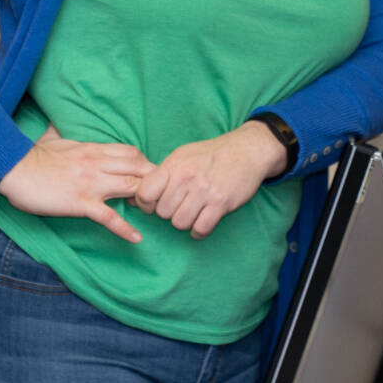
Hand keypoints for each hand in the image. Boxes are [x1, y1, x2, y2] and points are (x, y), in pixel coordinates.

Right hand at [0, 124, 153, 242]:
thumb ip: (61, 130)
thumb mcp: (52, 137)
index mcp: (94, 149)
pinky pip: (109, 217)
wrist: (13, 170)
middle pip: (140, 169)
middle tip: (157, 195)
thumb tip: (55, 120)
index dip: (145, 165)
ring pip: (132, 188)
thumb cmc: (32, 156)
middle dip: (153, 181)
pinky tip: (137, 239)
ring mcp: (92, 184)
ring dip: (145, 201)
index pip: (132, 153)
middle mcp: (98, 164)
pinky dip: (125, 229)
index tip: (147, 176)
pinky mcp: (82, 203)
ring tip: (152, 212)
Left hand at [132, 120, 287, 239]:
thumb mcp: (182, 156)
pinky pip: (201, 228)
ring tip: (192, 213)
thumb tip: (136, 197)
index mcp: (174, 165)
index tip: (155, 204)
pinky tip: (202, 223)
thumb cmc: (210, 155)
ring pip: (180, 223)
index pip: (144, 193)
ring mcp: (205, 191)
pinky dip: (199, 231)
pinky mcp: (221, 203)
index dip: (145, 204)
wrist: (246, 150)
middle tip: (180, 206)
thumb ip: (161, 174)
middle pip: (162, 212)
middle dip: (169, 213)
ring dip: (185, 222)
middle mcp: (187, 178)